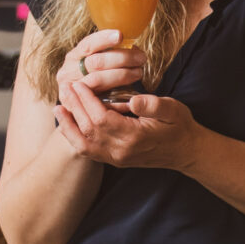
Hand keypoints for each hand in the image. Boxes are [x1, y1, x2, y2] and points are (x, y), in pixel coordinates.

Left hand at [53, 76, 202, 171]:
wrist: (186, 151)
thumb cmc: (179, 126)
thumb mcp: (173, 110)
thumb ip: (154, 105)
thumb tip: (133, 100)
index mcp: (134, 137)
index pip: (101, 118)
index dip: (87, 101)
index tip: (80, 83)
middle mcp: (121, 151)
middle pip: (88, 129)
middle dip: (75, 107)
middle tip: (65, 87)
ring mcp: (116, 158)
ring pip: (83, 144)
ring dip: (69, 125)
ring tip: (59, 107)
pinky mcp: (114, 160)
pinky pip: (88, 151)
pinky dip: (74, 138)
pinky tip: (68, 124)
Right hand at [61, 28, 145, 100]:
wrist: (73, 102)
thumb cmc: (91, 76)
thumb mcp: (93, 61)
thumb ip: (107, 52)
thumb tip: (129, 43)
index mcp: (74, 57)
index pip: (88, 45)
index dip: (104, 39)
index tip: (120, 35)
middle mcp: (69, 72)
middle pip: (96, 62)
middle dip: (121, 58)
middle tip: (140, 57)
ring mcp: (74, 90)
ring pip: (98, 80)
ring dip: (122, 75)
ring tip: (138, 72)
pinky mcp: (81, 107)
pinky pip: (101, 102)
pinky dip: (118, 99)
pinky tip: (131, 96)